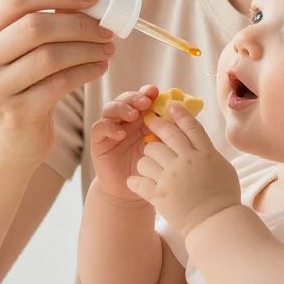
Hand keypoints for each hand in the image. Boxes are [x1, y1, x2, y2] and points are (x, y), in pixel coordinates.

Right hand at [0, 0, 115, 165]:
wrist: (4, 142)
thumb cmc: (19, 85)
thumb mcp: (18, 50)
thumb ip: (45, 20)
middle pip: (35, 26)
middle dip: (79, 23)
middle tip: (107, 27)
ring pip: (50, 56)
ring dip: (87, 48)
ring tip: (107, 47)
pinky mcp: (17, 113)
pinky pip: (60, 83)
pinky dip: (86, 71)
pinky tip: (99, 67)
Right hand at [88, 86, 159, 202]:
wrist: (132, 192)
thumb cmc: (150, 168)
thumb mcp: (162, 147)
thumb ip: (168, 131)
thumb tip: (184, 113)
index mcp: (141, 118)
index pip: (142, 98)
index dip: (147, 92)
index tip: (156, 92)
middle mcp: (124, 120)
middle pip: (125, 99)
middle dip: (135, 97)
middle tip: (145, 102)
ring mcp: (110, 129)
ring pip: (110, 108)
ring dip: (122, 108)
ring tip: (133, 115)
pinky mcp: (99, 141)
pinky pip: (100, 127)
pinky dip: (109, 127)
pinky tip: (121, 134)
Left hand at [127, 104, 241, 236]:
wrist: (215, 223)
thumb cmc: (223, 196)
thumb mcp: (223, 167)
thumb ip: (208, 152)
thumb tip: (197, 138)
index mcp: (205, 154)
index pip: (190, 127)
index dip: (180, 113)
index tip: (171, 106)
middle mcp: (186, 162)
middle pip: (165, 135)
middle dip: (155, 125)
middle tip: (148, 122)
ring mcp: (171, 177)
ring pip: (147, 156)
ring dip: (146, 159)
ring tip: (148, 165)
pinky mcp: (159, 194)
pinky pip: (138, 180)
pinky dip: (136, 181)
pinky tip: (138, 182)